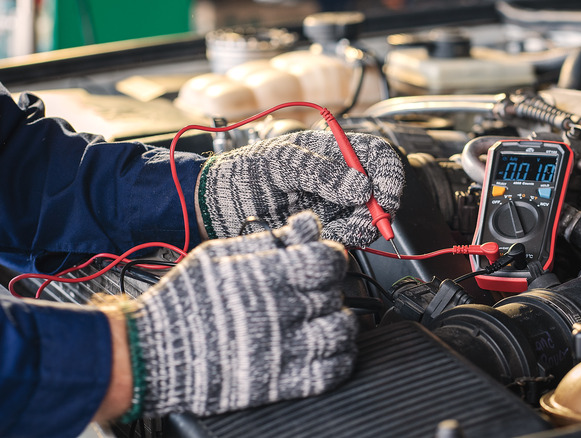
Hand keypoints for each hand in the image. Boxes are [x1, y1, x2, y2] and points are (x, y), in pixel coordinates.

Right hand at [126, 212, 357, 416]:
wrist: (152, 351)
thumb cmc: (185, 300)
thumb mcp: (223, 254)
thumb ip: (271, 238)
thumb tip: (307, 224)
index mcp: (268, 275)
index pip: (329, 260)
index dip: (332, 259)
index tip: (325, 263)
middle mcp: (281, 311)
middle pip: (336, 293)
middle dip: (329, 290)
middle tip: (315, 292)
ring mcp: (284, 349)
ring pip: (342, 331)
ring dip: (340, 322)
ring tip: (325, 319)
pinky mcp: (281, 382)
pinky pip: (333, 371)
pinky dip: (339, 358)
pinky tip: (327, 348)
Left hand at [196, 130, 403, 246]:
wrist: (214, 207)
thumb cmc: (242, 174)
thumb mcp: (280, 164)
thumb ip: (320, 173)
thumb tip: (362, 188)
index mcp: (330, 151)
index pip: (376, 155)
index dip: (389, 173)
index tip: (386, 196)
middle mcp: (337, 177)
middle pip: (378, 190)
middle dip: (379, 208)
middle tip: (366, 222)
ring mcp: (331, 205)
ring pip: (366, 217)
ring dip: (361, 227)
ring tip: (339, 231)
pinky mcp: (323, 228)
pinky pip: (346, 236)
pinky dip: (344, 239)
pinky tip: (328, 237)